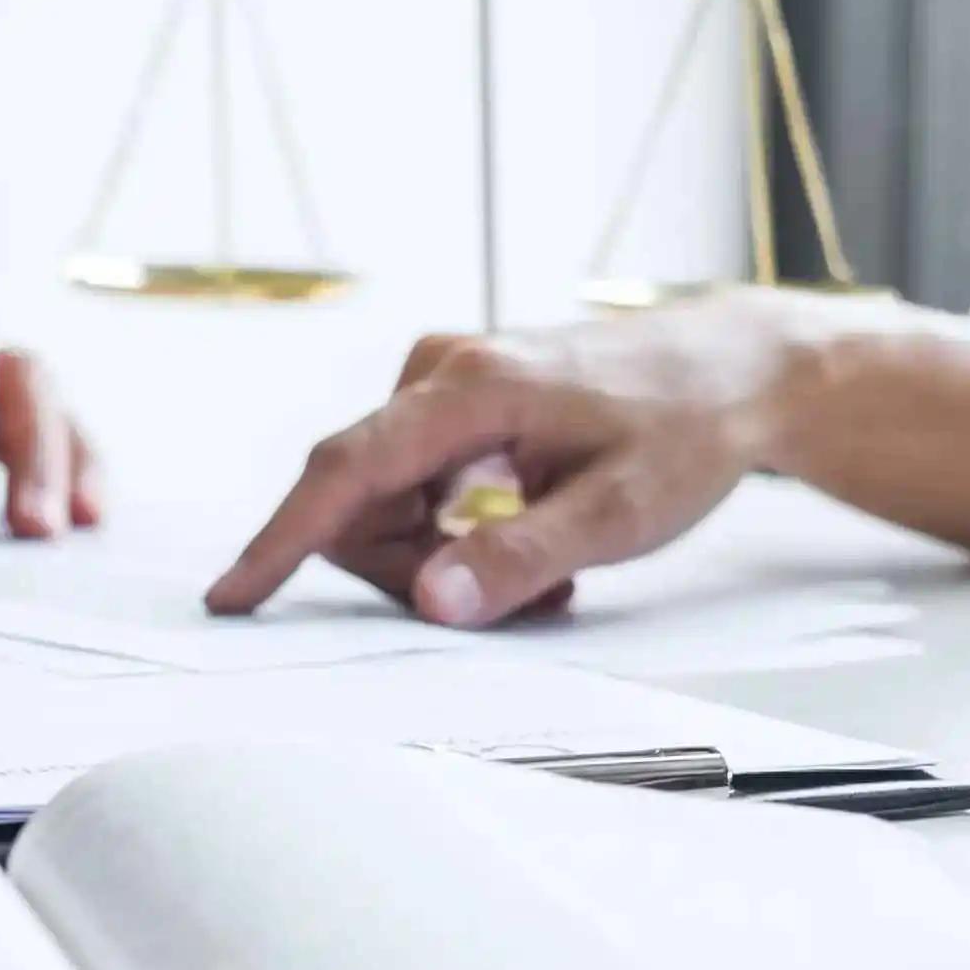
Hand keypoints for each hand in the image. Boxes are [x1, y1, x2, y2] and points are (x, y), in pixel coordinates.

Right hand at [208, 297, 806, 624]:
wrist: (737, 368)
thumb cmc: (687, 431)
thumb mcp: (619, 514)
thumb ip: (520, 560)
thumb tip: (430, 602)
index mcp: (471, 390)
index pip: (346, 470)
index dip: (282, 540)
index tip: (232, 596)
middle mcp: (444, 371)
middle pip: (361, 497)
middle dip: (411, 569)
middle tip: (516, 601)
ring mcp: (450, 380)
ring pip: (388, 496)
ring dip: (442, 555)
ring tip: (546, 575)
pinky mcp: (466, 398)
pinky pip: (417, 481)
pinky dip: (456, 528)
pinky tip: (530, 542)